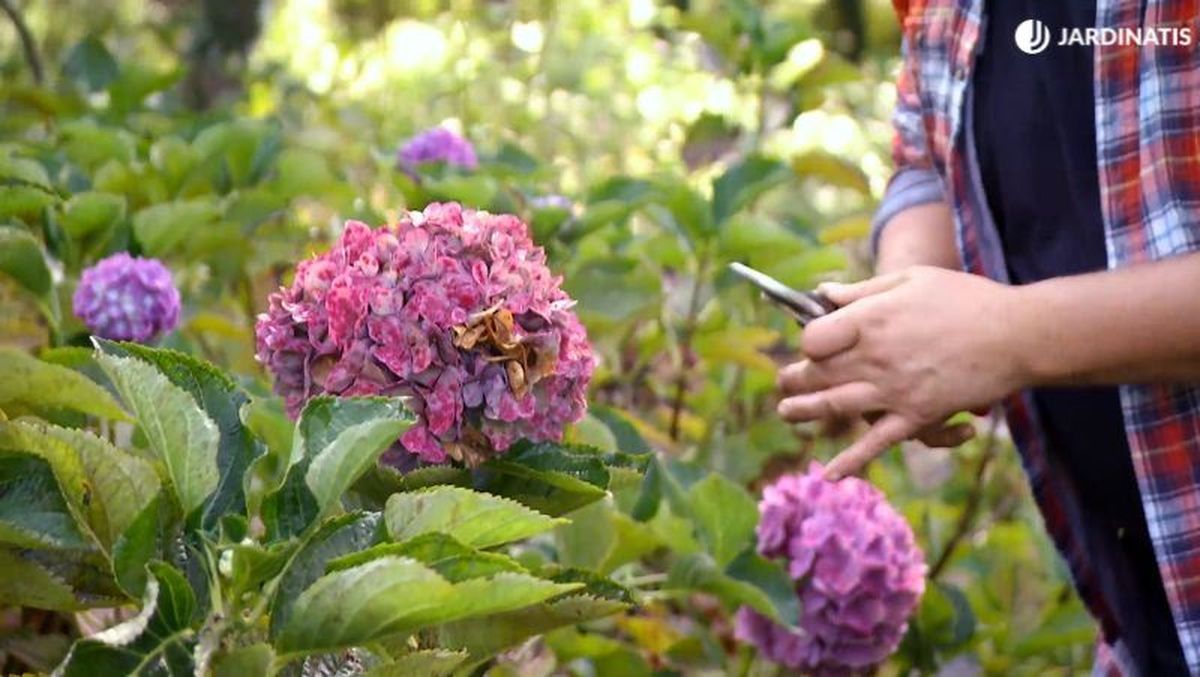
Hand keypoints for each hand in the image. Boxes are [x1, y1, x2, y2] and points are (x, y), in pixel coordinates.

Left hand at [776, 267, 1027, 479]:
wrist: (1016, 334)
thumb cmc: (965, 298)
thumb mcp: (911, 280)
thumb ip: (863, 290)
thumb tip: (823, 293)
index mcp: (870, 320)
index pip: (814, 338)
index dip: (807, 341)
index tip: (810, 342)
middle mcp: (874, 358)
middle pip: (818, 373)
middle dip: (795, 379)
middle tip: (784, 382)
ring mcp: (893, 390)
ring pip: (835, 406)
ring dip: (805, 412)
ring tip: (786, 413)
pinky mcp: (916, 416)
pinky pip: (877, 443)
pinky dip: (851, 461)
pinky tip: (829, 474)